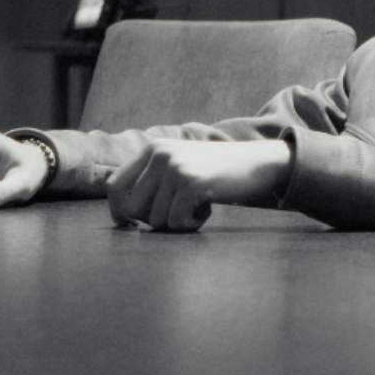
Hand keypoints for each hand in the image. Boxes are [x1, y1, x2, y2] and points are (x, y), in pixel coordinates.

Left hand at [106, 139, 291, 231]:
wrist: (260, 162)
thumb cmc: (219, 172)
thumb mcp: (180, 165)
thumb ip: (153, 180)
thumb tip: (121, 213)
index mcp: (152, 149)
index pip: (114, 187)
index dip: (120, 211)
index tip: (134, 224)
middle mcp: (159, 155)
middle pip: (131, 208)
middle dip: (152, 220)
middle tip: (179, 212)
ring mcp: (175, 167)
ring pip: (154, 220)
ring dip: (177, 223)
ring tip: (198, 205)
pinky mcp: (191, 183)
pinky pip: (176, 222)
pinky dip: (191, 224)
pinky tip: (208, 208)